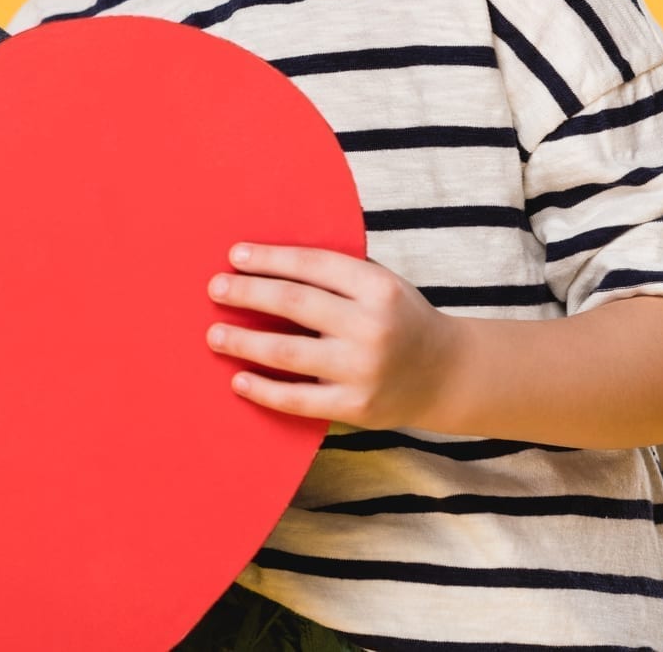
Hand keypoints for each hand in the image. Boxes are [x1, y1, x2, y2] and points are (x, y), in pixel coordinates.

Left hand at [205, 244, 462, 429]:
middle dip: (248, 293)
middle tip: (215, 288)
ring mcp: (363, 369)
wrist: (448, 374)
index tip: (235, 255)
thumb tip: (267, 263)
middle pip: (295, 303)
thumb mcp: (383, 285)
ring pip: (289, 352)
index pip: (313, 264)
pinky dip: (264, 390)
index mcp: (378, 288)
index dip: (270, 258)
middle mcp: (371, 326)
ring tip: (214, 335)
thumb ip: (338, 275)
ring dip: (244, 341)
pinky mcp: (356, 407)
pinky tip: (238, 380)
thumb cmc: (400, 319)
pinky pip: (299, 399)